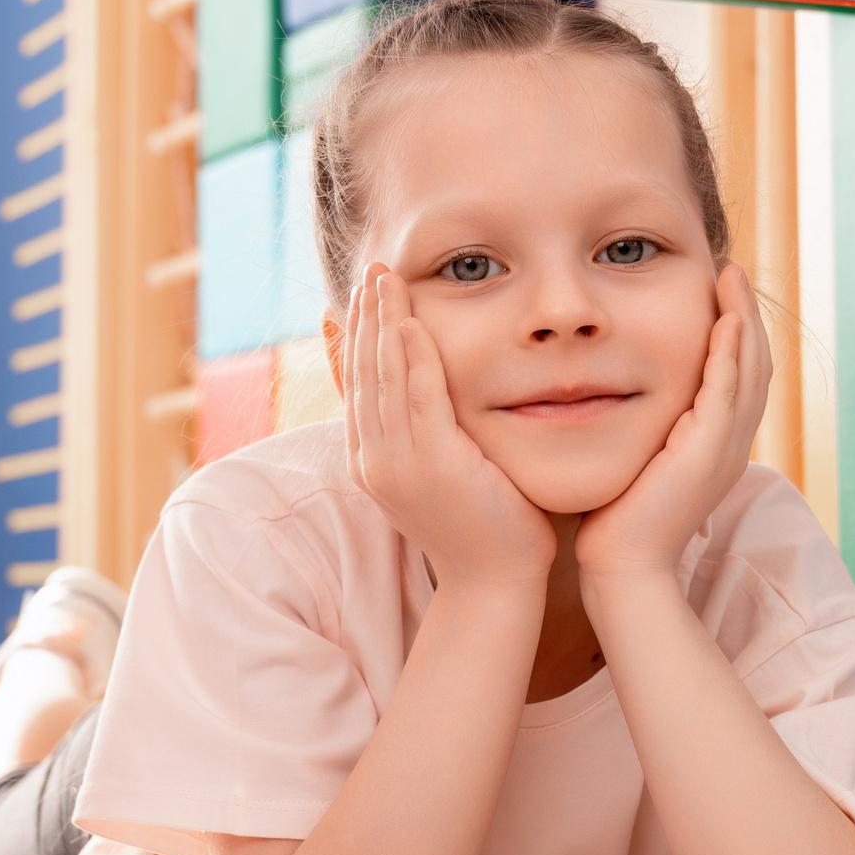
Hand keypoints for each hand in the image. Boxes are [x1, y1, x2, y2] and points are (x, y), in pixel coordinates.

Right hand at [345, 265, 555, 594]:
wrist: (496, 584)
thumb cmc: (484, 526)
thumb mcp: (447, 469)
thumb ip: (432, 427)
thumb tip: (427, 388)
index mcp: (371, 462)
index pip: (358, 385)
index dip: (358, 335)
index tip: (366, 294)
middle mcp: (373, 461)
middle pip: (363, 374)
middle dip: (365, 318)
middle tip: (372, 271)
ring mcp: (397, 464)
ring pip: (383, 378)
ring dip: (382, 324)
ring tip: (385, 279)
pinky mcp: (432, 464)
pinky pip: (418, 399)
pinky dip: (412, 359)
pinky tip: (412, 323)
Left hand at [574, 261, 771, 588]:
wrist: (624, 568)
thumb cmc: (615, 522)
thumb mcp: (634, 461)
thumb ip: (638, 429)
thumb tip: (611, 397)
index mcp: (717, 447)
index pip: (737, 377)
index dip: (734, 334)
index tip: (717, 293)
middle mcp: (732, 444)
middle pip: (755, 365)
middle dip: (746, 315)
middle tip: (732, 271)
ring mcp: (727, 448)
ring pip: (751, 370)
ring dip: (744, 319)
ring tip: (731, 277)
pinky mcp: (711, 451)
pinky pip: (729, 389)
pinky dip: (730, 350)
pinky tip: (724, 317)